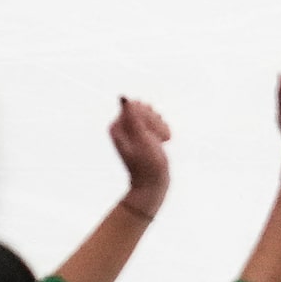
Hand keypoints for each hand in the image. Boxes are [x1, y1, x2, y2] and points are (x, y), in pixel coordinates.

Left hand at [109, 98, 171, 215]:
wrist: (152, 183)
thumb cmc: (147, 163)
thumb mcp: (141, 138)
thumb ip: (134, 117)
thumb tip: (124, 98)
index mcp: (116, 126)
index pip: (138, 107)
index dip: (148, 118)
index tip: (148, 136)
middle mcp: (123, 126)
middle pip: (147, 109)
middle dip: (156, 123)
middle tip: (154, 141)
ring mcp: (134, 130)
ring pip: (155, 116)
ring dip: (161, 128)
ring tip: (158, 144)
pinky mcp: (144, 134)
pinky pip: (159, 123)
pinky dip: (164, 132)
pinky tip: (162, 144)